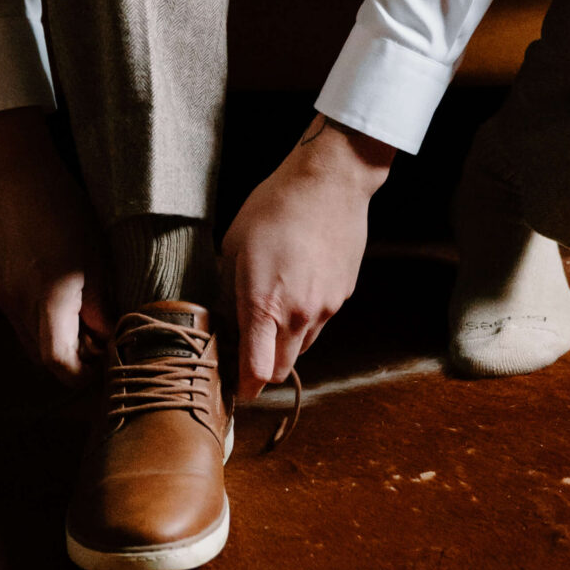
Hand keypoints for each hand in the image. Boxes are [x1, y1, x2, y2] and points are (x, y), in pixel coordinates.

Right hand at [0, 108, 113, 383]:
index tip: (107, 367)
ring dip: (60, 343)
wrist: (16, 177)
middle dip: (75, 362)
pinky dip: (46, 325)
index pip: (59, 364)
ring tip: (90, 320)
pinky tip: (68, 302)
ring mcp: (5, 298)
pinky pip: (23, 322)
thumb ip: (100, 303)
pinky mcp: (0, 287)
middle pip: (44, 360)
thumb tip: (110, 336)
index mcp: (48, 300)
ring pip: (33, 342)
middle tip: (105, 345)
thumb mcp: (95, 255)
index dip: (83, 375)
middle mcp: (19, 306)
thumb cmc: (64, 209)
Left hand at [220, 116, 393, 400]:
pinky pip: (321, 319)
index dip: (244, 388)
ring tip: (275, 307)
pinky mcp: (343, 294)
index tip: (235, 388)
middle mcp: (299, 315)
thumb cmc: (274, 207)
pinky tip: (298, 283)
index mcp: (264, 306)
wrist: (329, 181)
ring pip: (303, 345)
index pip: (256, 372)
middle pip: (283, 369)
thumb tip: (225, 319)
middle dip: (265, 368)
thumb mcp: (234, 247)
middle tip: (249, 347)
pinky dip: (307, 316)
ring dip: (286, 342)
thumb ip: (229, 292)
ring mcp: (326, 306)